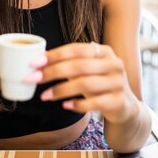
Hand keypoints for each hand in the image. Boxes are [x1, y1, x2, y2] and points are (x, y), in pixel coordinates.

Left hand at [24, 42, 138, 124]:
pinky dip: (77, 105)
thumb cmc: (100, 85)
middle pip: (79, 66)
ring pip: (85, 83)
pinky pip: (94, 103)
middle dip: (52, 72)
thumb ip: (70, 64)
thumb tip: (38, 61)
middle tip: (33, 79)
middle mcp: (114, 64)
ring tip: (44, 96)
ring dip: (61, 90)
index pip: (76, 49)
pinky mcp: (119, 101)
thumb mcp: (89, 70)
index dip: (54, 55)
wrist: (125, 108)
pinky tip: (65, 106)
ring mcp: (118, 83)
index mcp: (104, 51)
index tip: (34, 63)